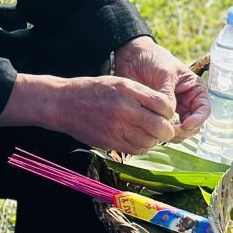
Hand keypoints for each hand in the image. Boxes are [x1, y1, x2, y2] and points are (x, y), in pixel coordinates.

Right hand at [48, 75, 177, 155]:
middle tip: (164, 128)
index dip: (170, 111)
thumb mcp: (119, 83)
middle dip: (167, 130)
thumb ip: (142, 94)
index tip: (166, 112)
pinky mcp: (110, 142)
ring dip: (154, 139)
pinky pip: (136, 150)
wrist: (63, 104)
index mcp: (128, 90)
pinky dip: (141, 146)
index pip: (164, 105)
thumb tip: (165, 109)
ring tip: (148, 132)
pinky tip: (136, 138)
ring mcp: (116, 128)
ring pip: (150, 142)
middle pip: (161, 127)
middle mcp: (125, 109)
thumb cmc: (93, 90)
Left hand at [113, 37, 208, 140]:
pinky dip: (161, 132)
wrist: (131, 57)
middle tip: (169, 131)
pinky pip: (165, 128)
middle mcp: (187, 102)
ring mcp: (174, 109)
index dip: (197, 120)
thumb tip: (168, 115)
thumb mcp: (164, 74)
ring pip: (180, 130)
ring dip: (172, 133)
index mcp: (194, 89)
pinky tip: (152, 130)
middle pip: (193, 124)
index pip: (203, 109)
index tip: (185, 124)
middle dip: (184, 130)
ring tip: (159, 131)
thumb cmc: (152, 59)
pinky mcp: (159, 115)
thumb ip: (168, 95)